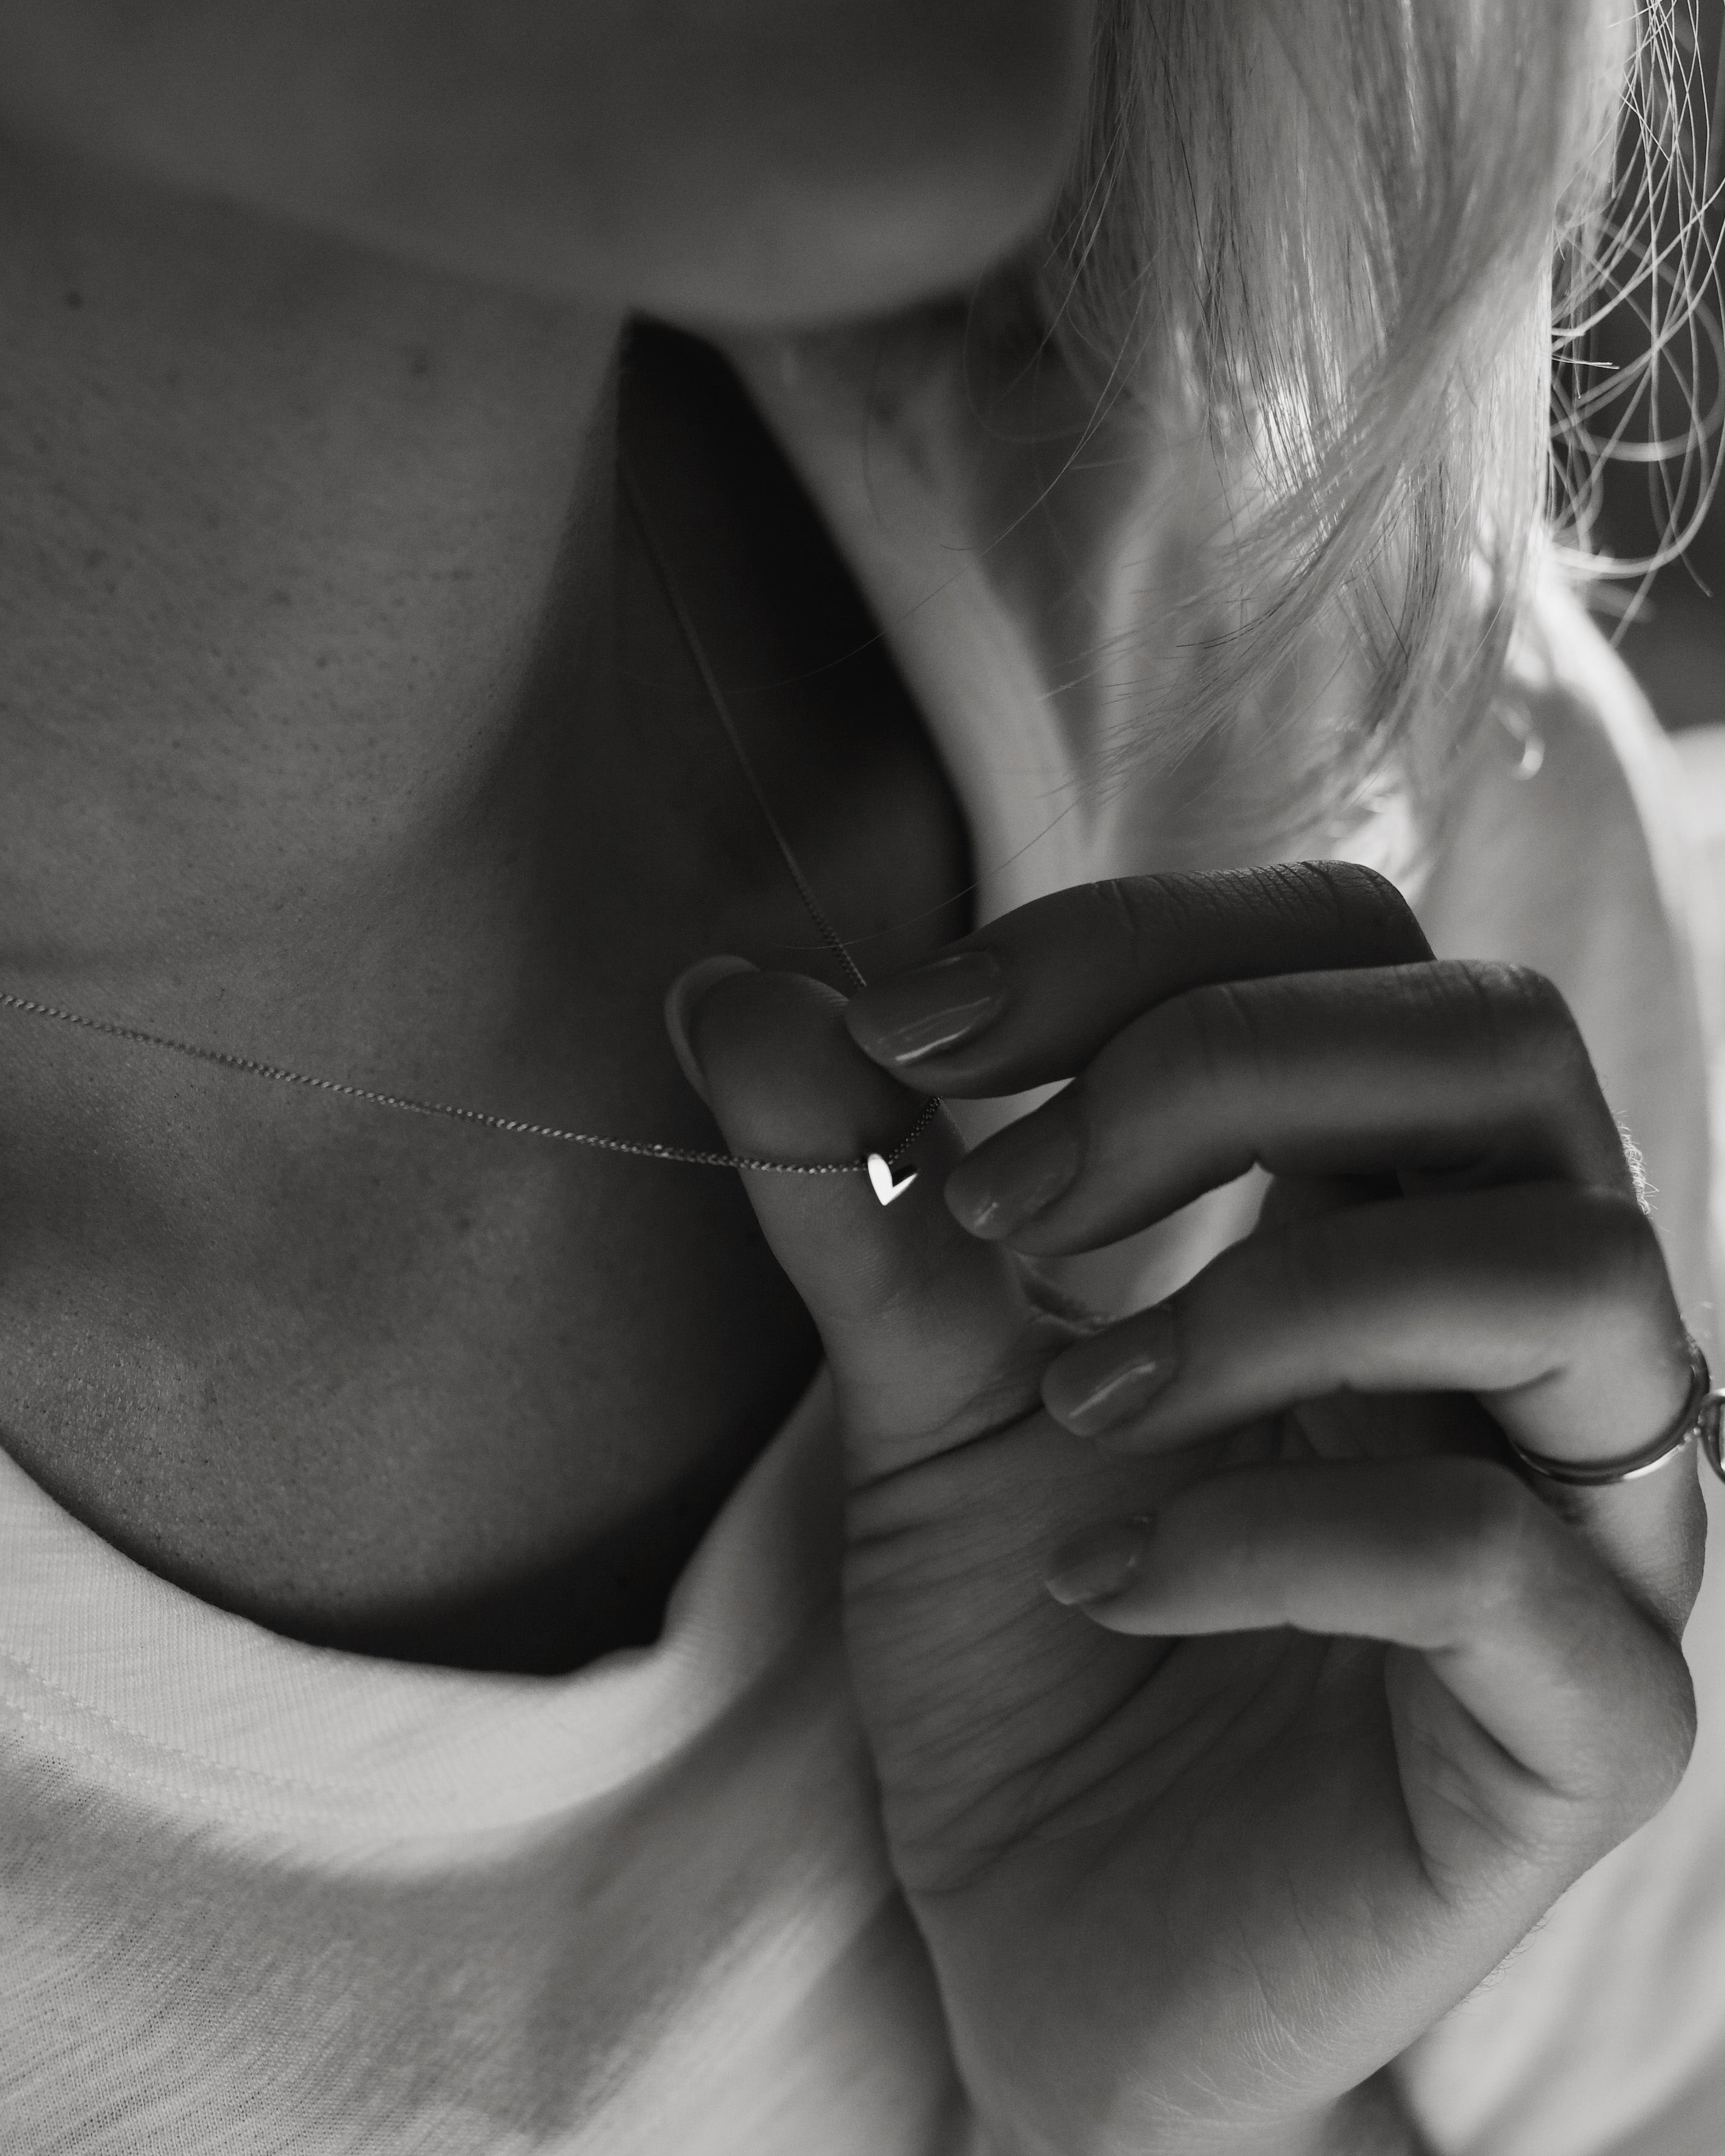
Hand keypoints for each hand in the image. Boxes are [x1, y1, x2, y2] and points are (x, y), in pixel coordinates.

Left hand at [681, 861, 1704, 2155]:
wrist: (1059, 1952)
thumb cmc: (1032, 1651)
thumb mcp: (922, 1394)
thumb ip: (859, 1193)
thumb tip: (725, 990)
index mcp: (1389, 1213)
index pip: (1350, 955)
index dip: (1131, 948)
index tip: (907, 1037)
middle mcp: (1528, 1336)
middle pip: (1496, 1044)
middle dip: (1216, 1072)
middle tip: (1009, 1212)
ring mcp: (1593, 1525)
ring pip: (1565, 1272)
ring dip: (1272, 1299)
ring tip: (1081, 1402)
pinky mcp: (1584, 1724)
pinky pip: (1493, 1555)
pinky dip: (1267, 1535)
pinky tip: (1106, 1580)